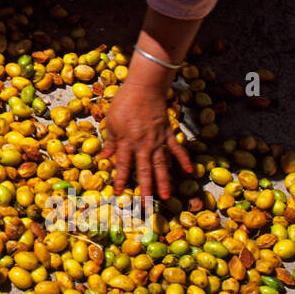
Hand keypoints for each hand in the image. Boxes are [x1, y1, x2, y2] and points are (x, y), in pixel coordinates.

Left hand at [98, 80, 193, 200]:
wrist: (144, 88)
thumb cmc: (124, 104)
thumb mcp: (111, 122)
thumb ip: (110, 141)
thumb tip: (104, 157)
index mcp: (126, 142)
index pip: (122, 165)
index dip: (121, 180)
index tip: (119, 194)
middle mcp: (142, 145)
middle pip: (144, 171)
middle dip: (145, 189)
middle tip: (146, 205)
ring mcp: (157, 141)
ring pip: (161, 165)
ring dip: (164, 181)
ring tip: (166, 196)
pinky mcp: (168, 134)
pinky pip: (177, 149)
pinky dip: (184, 160)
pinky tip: (190, 171)